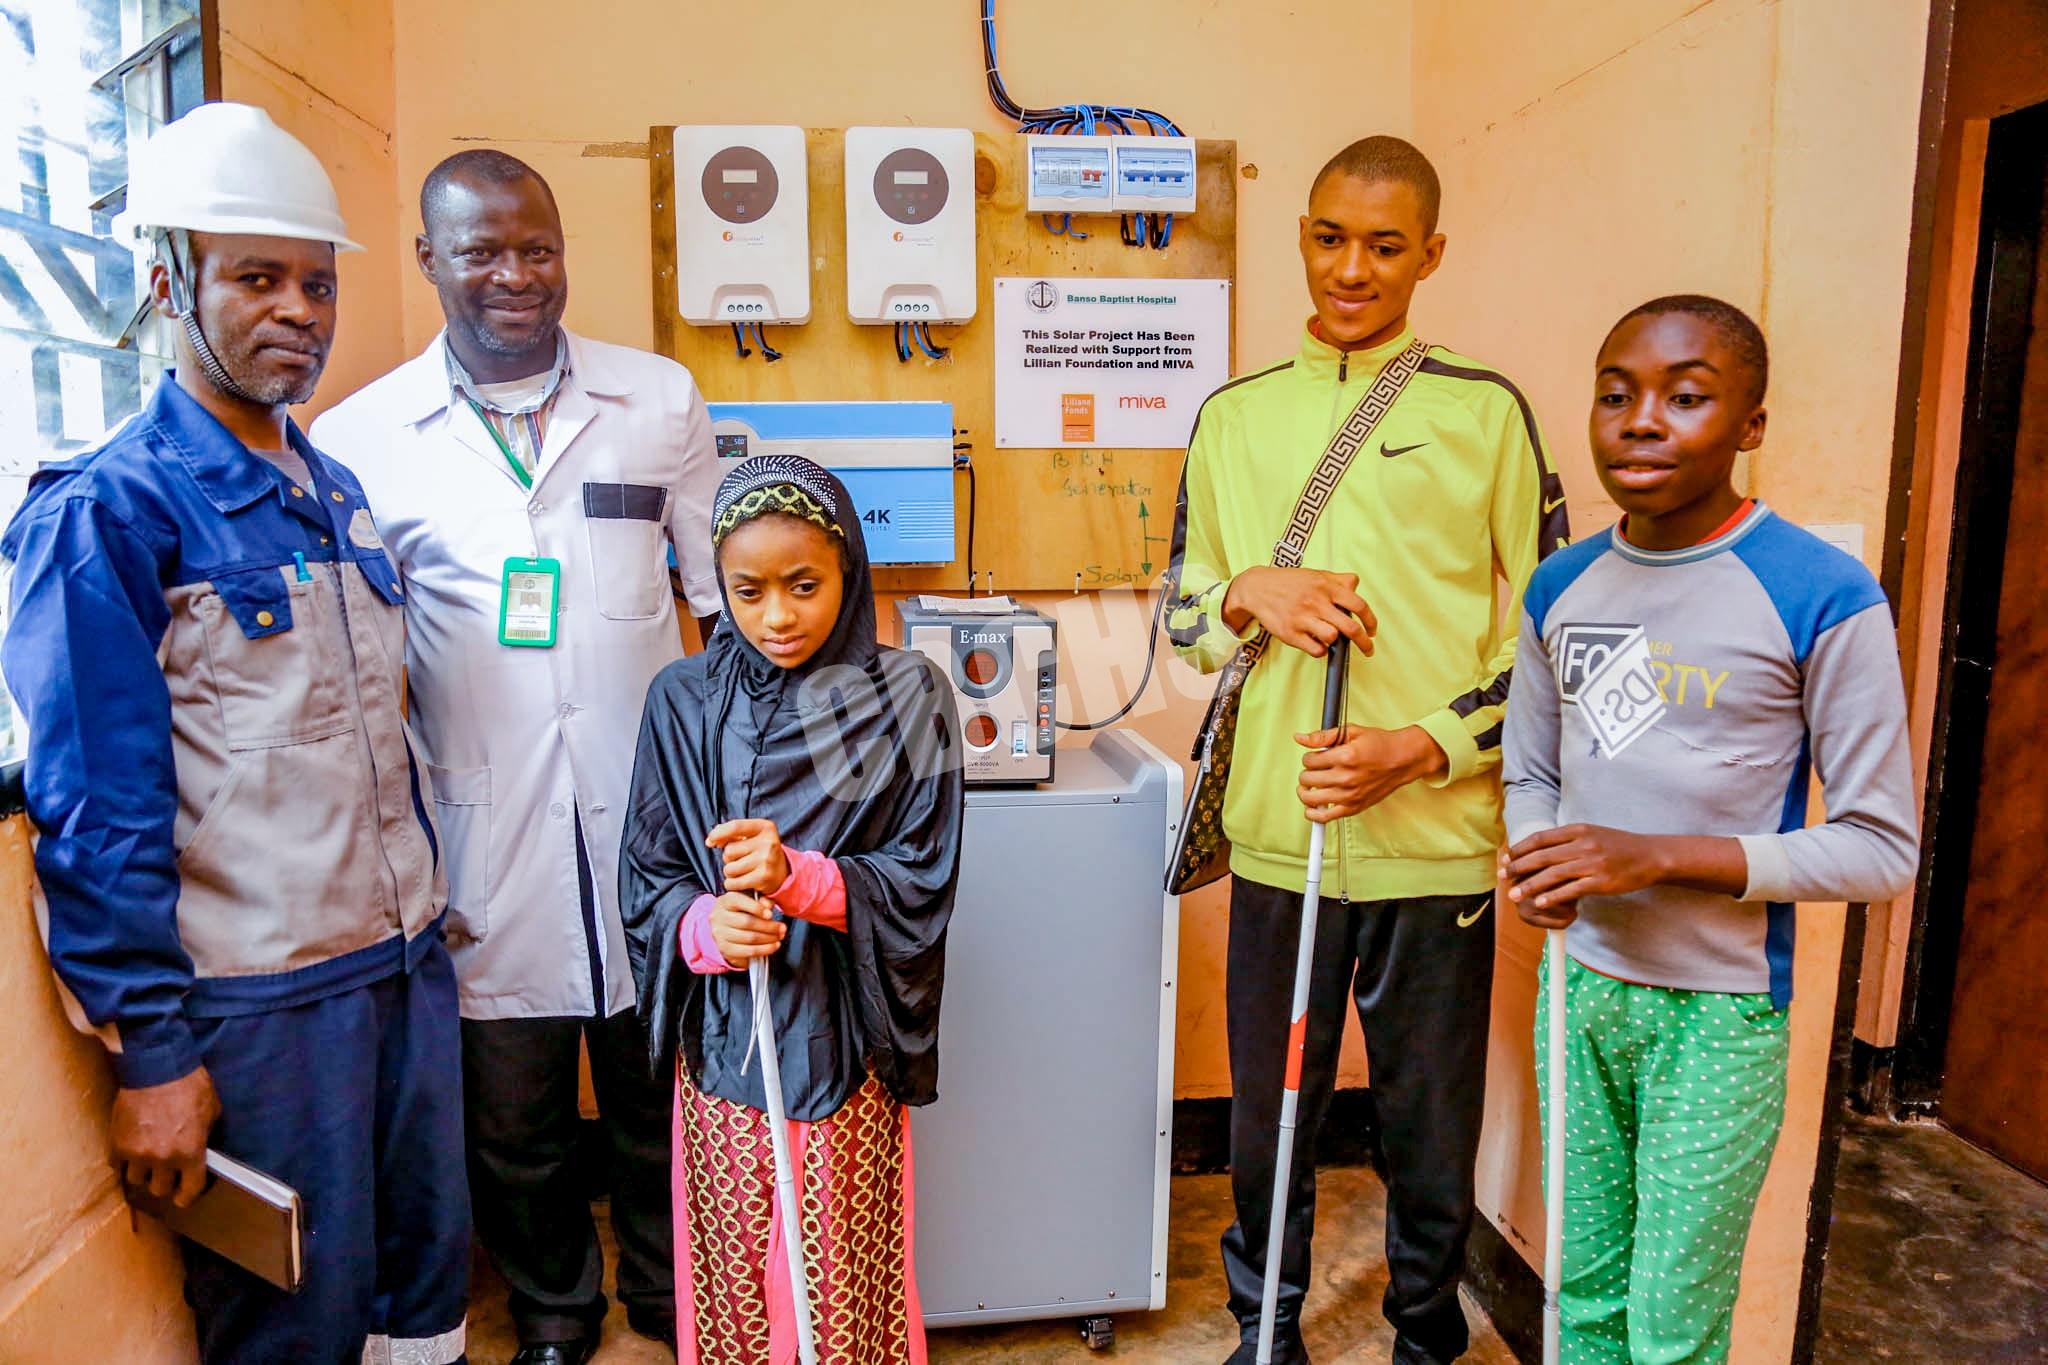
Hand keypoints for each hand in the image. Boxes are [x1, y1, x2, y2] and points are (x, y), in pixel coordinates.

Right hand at [111, 1067, 219, 1208]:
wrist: (157, 1068)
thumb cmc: (190, 1086)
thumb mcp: (212, 1111)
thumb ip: (206, 1136)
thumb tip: (202, 1149)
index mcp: (190, 1153)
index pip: (189, 1190)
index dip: (187, 1196)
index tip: (183, 1197)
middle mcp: (163, 1159)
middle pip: (159, 1190)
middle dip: (164, 1183)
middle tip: (166, 1174)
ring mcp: (137, 1153)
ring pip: (135, 1181)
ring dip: (142, 1173)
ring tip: (147, 1161)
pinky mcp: (117, 1144)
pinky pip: (118, 1165)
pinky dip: (124, 1162)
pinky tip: (131, 1150)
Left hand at [707, 819, 792, 895]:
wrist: (782, 873)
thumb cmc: (760, 852)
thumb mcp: (752, 836)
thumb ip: (731, 833)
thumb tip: (710, 840)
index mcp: (765, 827)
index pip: (736, 826)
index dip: (718, 834)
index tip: (710, 841)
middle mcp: (768, 842)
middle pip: (729, 850)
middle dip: (729, 858)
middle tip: (741, 860)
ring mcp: (767, 860)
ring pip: (729, 868)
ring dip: (730, 872)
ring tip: (742, 871)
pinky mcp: (763, 878)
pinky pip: (733, 882)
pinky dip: (732, 884)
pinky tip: (742, 881)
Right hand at [709, 891, 785, 962]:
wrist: (727, 929)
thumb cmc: (742, 913)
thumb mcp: (751, 902)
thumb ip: (761, 900)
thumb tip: (768, 905)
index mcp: (725, 901)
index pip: (738, 901)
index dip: (756, 908)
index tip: (770, 914)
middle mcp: (718, 917)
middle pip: (746, 922)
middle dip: (768, 926)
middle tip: (782, 928)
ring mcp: (720, 934)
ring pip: (749, 938)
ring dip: (768, 939)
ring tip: (779, 937)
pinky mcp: (725, 949)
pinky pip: (747, 951)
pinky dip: (763, 950)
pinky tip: (773, 946)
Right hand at [1221, 567, 1375, 658]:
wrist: (1256, 588)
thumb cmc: (1289, 582)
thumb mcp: (1316, 574)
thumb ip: (1338, 579)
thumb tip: (1355, 584)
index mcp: (1326, 587)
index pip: (1359, 605)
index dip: (1371, 621)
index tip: (1372, 630)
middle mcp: (1316, 602)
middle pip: (1350, 627)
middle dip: (1364, 642)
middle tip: (1367, 649)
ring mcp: (1302, 618)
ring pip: (1332, 637)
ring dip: (1336, 641)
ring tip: (1330, 637)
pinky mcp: (1290, 633)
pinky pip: (1315, 649)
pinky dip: (1320, 649)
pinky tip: (1316, 642)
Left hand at [1296, 724, 1447, 822]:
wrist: (1403, 760)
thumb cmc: (1380, 745)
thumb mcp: (1351, 732)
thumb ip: (1323, 736)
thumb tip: (1299, 738)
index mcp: (1345, 756)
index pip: (1309, 761)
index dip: (1309, 757)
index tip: (1315, 757)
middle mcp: (1346, 777)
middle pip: (1307, 779)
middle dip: (1307, 772)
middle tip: (1315, 769)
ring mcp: (1350, 795)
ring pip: (1310, 798)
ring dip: (1305, 791)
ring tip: (1309, 786)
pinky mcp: (1354, 807)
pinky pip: (1325, 817)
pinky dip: (1312, 813)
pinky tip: (1311, 806)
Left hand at [1501, 825, 1676, 927]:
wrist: (1651, 856)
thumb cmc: (1619, 846)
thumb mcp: (1592, 834)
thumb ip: (1568, 839)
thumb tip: (1541, 847)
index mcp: (1578, 830)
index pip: (1540, 838)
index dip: (1520, 848)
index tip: (1507, 858)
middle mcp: (1582, 844)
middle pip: (1542, 856)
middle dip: (1518, 867)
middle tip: (1503, 876)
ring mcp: (1592, 863)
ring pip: (1553, 875)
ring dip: (1530, 886)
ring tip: (1514, 894)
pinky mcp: (1601, 881)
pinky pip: (1571, 890)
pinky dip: (1553, 897)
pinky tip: (1539, 903)